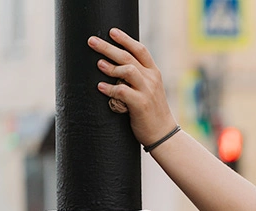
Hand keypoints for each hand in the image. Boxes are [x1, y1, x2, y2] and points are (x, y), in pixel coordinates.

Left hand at [88, 28, 177, 147]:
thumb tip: (115, 64)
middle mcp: (152, 79)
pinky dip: (110, 88)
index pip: (140, 50)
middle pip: (128, 57)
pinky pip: (123, 91)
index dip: (125, 39)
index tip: (111, 31)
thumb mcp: (150, 89)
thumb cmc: (152, 111)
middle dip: (108, 47)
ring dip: (111, 67)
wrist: (163, 133)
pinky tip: (101, 87)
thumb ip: (138, 76)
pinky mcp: (141, 105)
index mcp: (154, 73)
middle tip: (91, 41)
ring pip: (127, 70)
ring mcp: (147, 91)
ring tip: (99, 64)